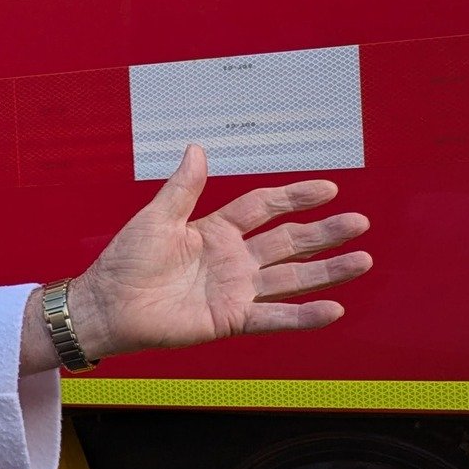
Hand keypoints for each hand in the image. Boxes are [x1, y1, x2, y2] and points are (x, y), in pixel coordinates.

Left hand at [20, 145, 371, 371]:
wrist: (107, 306)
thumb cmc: (124, 262)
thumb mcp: (156, 218)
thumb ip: (183, 188)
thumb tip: (196, 149)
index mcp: (214, 231)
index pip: (264, 208)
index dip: (295, 197)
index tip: (328, 188)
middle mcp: (232, 260)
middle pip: (288, 242)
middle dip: (324, 232)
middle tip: (359, 222)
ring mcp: (235, 290)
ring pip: (291, 278)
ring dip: (327, 271)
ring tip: (362, 259)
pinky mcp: (230, 319)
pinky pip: (273, 317)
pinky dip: (303, 316)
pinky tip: (333, 309)